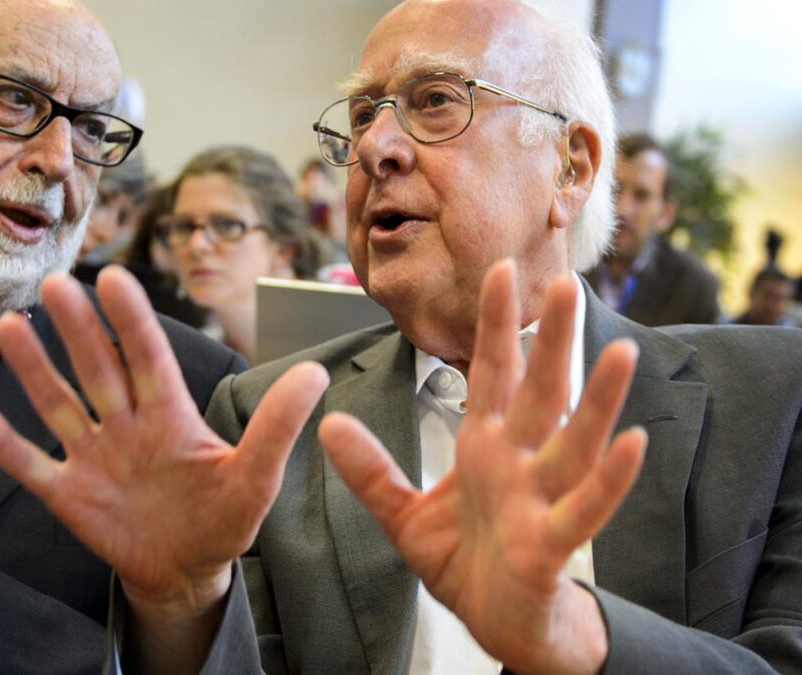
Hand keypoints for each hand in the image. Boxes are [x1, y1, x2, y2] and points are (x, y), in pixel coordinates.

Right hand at [0, 267, 326, 662]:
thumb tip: (316, 373)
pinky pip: (33, 467)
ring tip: (11, 327)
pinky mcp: (69, 495)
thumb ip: (276, 426)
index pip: (147, 357)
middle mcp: (126, 425)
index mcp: (169, 414)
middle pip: (98, 369)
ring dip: (35, 370)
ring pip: (60, 405)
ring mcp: (94, 457)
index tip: (112, 278)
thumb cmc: (223, 519)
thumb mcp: (256, 476)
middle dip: (77, 329)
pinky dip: (8, 445)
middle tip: (54, 284)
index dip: (131, 319)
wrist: (187, 571)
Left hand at [320, 260, 646, 674]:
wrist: (497, 626)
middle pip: (538, 391)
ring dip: (596, 400)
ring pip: (573, 442)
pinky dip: (609, 479)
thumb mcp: (403, 515)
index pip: (490, 374)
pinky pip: (585, 508)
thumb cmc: (466, 565)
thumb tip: (329, 424)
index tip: (498, 272)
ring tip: (619, 352)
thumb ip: (371, 470)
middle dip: (550, 340)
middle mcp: (519, 463)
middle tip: (564, 282)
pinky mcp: (553, 544)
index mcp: (486, 447)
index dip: (494, 325)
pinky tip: (630, 443)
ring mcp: (541, 500)